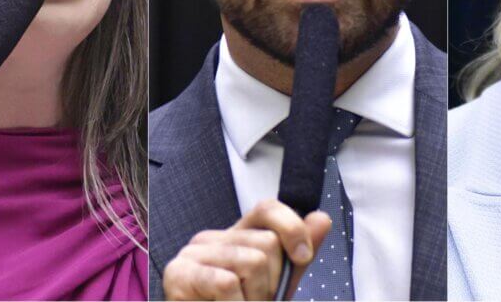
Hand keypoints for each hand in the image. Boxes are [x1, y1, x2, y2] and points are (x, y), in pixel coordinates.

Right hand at [163, 199, 331, 299]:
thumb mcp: (275, 285)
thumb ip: (296, 256)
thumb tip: (322, 218)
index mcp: (237, 237)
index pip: (267, 209)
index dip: (292, 227)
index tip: (303, 257)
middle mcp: (213, 238)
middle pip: (267, 242)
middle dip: (272, 282)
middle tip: (255, 301)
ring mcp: (193, 253)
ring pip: (253, 261)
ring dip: (256, 298)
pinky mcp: (178, 273)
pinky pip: (226, 282)